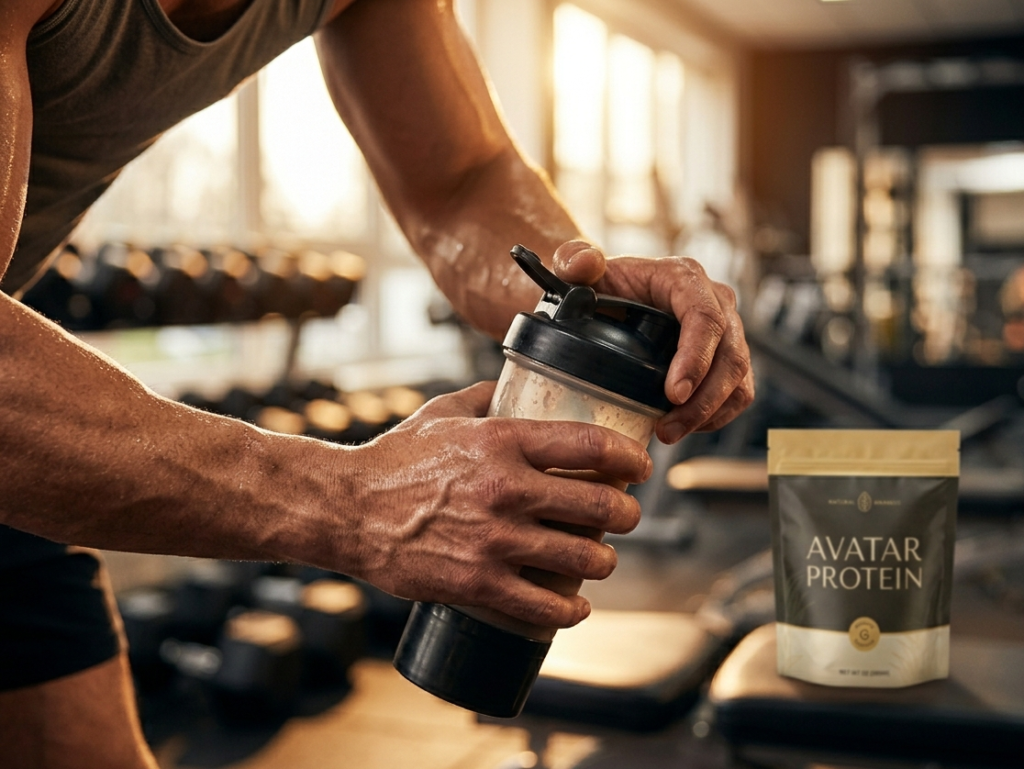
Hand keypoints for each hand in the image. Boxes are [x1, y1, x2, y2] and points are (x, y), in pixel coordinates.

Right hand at [340, 381, 651, 628]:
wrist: (346, 509)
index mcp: (502, 441)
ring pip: (582, 558)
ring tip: (602, 559)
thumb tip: (515, 388)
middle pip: (599, 505)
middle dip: (627, 514)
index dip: (629, 458)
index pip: (589, 446)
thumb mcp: (442, 413)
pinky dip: (571, 610)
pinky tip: (576, 606)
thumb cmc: (395, 458)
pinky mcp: (477, 583)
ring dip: (604, 562)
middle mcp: (505, 490)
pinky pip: (544, 605)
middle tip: (626, 516)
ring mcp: (494, 540)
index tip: (639, 467)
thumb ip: (486, 398)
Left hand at [553, 240, 753, 442]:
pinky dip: (715, 415)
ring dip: (710, 413)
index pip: (705, 317)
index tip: (673, 394)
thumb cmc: (594, 283)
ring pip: (739, 378)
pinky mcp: (725, 357)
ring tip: (670, 434)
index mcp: (683, 277)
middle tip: (668, 429)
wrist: (606, 297)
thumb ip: (573, 260)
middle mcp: (714, 301)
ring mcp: (725, 331)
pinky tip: (683, 427)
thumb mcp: (576, 269)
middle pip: (731, 355)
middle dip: (704, 400)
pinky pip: (737, 392)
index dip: (696, 358)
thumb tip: (584, 264)